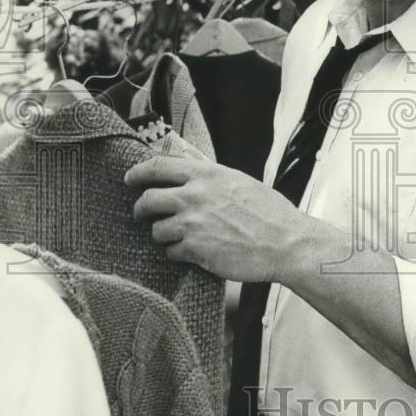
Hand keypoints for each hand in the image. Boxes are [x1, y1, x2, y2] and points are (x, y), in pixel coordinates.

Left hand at [124, 155, 311, 281]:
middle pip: (148, 200)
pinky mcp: (194, 249)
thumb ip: (211, 175)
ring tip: (178, 238)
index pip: (158, 166)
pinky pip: (171, 252)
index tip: (130, 178)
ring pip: (156, 230)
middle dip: (141, 209)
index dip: (139, 173)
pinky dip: (177, 253)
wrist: (285, 242)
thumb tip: (190, 161)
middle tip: (142, 214)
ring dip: (163, 235)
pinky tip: (192, 253)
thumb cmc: (269, 213)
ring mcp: (192, 223)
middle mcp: (194, 196)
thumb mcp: (239, 181)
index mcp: (206, 175)